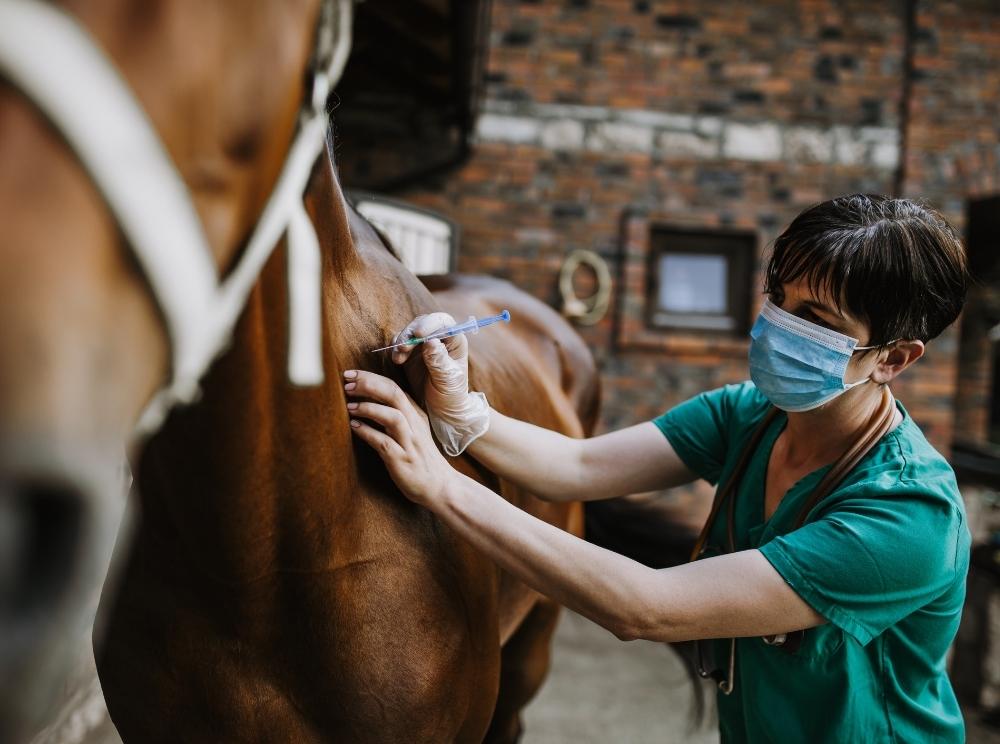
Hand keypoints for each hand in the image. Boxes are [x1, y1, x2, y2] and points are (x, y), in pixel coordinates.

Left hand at [344, 369, 456, 507]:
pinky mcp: (402, 460)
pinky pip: (384, 442)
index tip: (351, 374)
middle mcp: (414, 425)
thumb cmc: (421, 458)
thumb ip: (395, 416)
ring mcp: (410, 442)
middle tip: (347, 382)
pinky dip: (368, 432)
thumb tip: (368, 402)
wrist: (440, 486)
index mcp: (416, 415)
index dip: (371, 378)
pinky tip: (354, 427)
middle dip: (369, 385)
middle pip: (394, 394)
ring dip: (369, 408)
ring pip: (392, 416)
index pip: (394, 387)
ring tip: (349, 406)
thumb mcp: (412, 432)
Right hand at [391, 313, 489, 455]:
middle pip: (422, 323)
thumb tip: (430, 341)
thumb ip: (439, 361)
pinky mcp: (410, 353)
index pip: (443, 322)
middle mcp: (439, 338)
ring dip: (400, 342)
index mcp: (455, 340)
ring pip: (408, 332)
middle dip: (410, 333)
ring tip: (398, 359)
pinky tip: (396, 361)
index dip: (429, 324)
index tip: (418, 335)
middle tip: (402, 348)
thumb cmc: (451, 394)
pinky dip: (395, 349)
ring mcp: (423, 344)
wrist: (441, 409)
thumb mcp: (447, 380)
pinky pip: (399, 343)